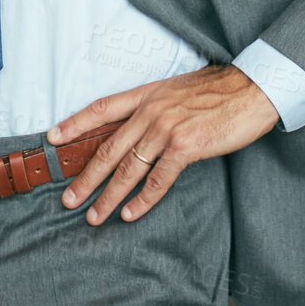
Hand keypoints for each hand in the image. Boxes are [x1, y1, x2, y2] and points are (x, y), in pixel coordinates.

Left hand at [46, 63, 279, 225]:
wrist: (252, 89)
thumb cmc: (219, 91)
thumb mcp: (177, 90)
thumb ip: (156, 107)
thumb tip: (139, 128)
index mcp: (147, 94)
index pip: (102, 108)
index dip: (75, 123)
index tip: (52, 137)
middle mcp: (151, 110)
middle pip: (108, 147)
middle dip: (85, 177)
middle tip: (68, 199)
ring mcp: (166, 128)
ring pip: (128, 169)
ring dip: (108, 196)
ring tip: (94, 216)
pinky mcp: (185, 146)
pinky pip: (158, 180)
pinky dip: (142, 201)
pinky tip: (129, 214)